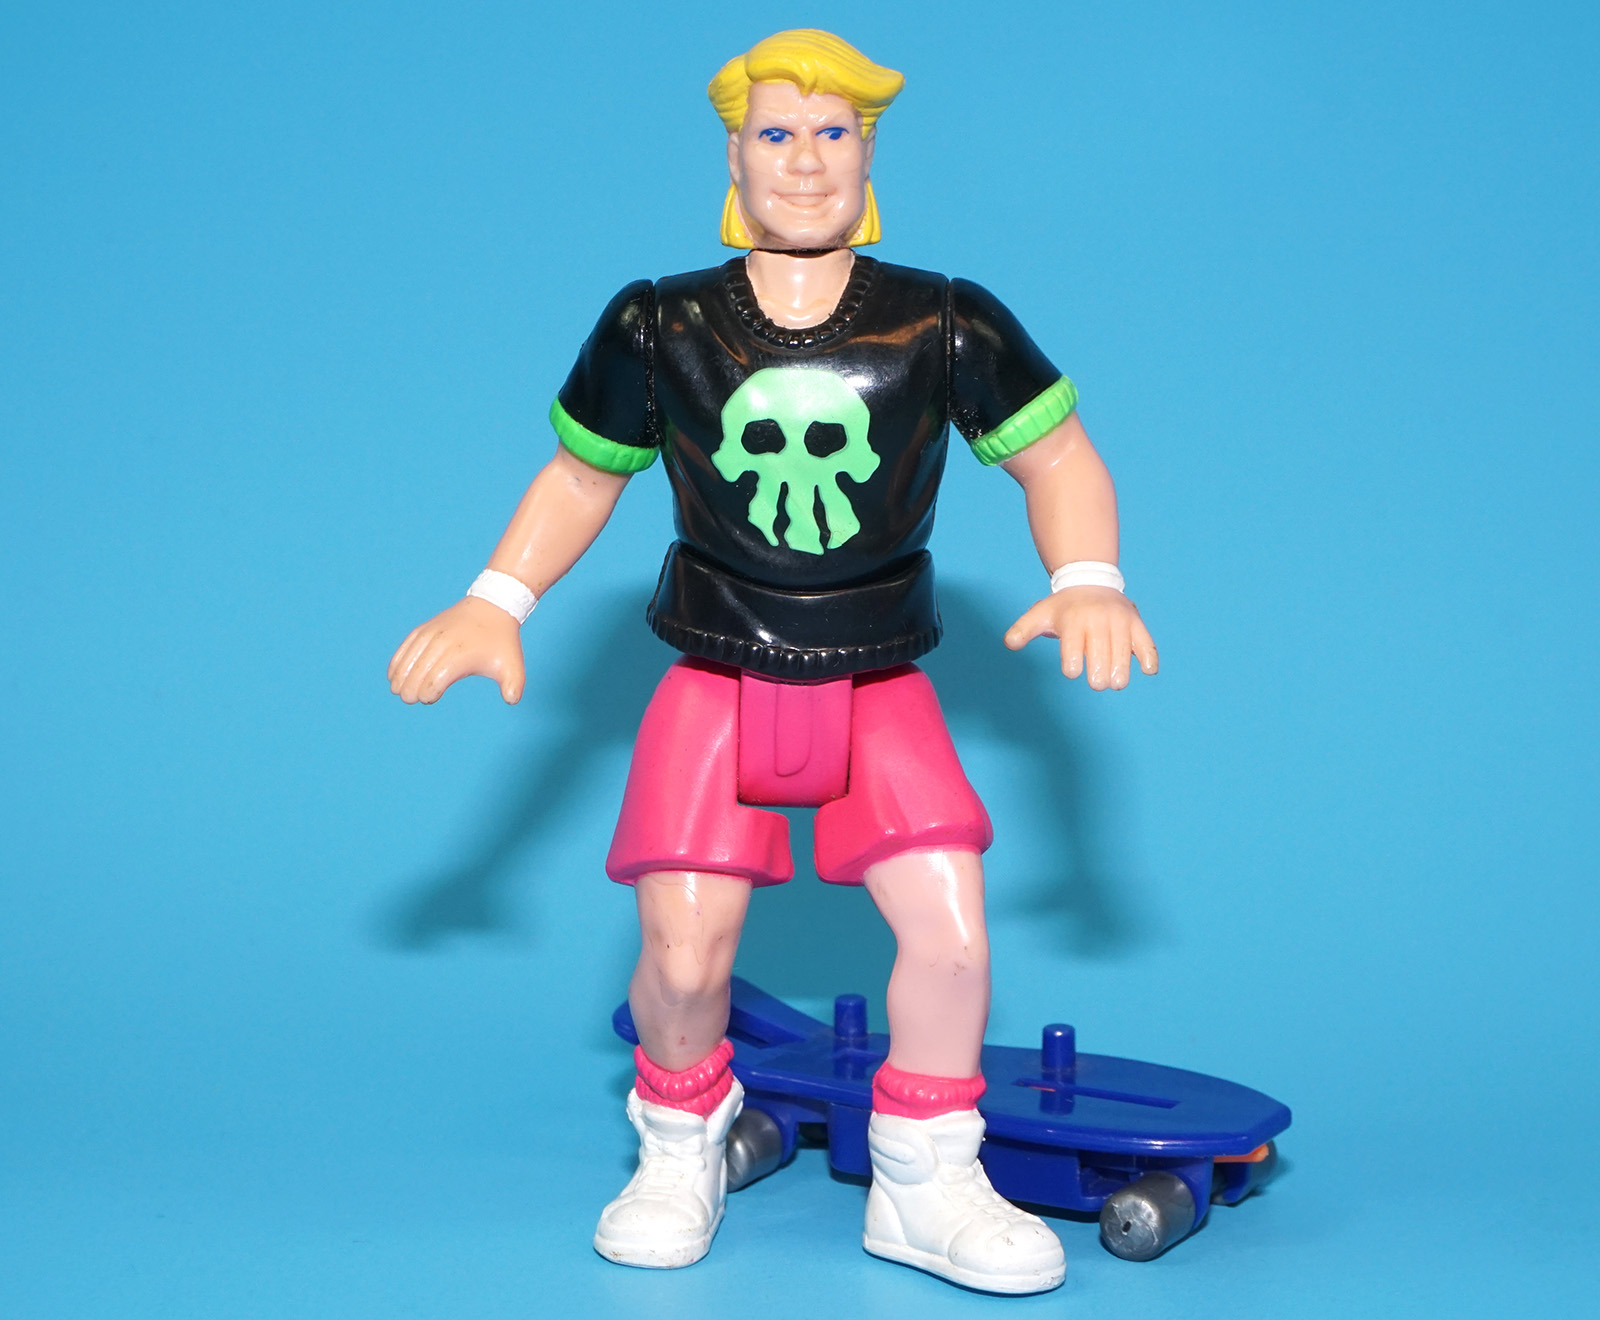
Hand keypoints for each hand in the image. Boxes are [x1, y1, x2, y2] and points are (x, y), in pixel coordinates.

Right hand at [388, 596, 526, 703]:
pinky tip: (393, 675)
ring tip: (398, 690)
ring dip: (400, 677)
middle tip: (411, 699)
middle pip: (417, 671)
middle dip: (411, 689)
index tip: (430, 698)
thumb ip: (514, 685)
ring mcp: (431, 634)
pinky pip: (406, 647)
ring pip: (408, 658)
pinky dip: (397, 661)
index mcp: (460, 656)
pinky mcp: (425, 628)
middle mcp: (442, 643)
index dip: (427, 694)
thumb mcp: (513, 664)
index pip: (434, 680)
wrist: (493, 606)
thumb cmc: (501, 641)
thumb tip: (512, 700)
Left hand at [1004, 586, 1157, 689]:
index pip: (1073, 651)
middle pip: (1100, 656)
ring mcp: (1119, 621)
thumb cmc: (1063, 606)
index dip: (1073, 666)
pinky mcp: (1136, 623)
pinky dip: (1148, 658)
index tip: (1072, 672)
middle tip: (1097, 682)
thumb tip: (1010, 643)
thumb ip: (1023, 629)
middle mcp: (1098, 619)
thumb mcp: (1040, 613)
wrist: (1091, 581)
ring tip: (1116, 683)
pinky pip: (1146, 643)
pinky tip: (1147, 670)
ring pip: (1124, 653)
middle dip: (1099, 676)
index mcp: (1073, 620)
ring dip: (1120, 673)